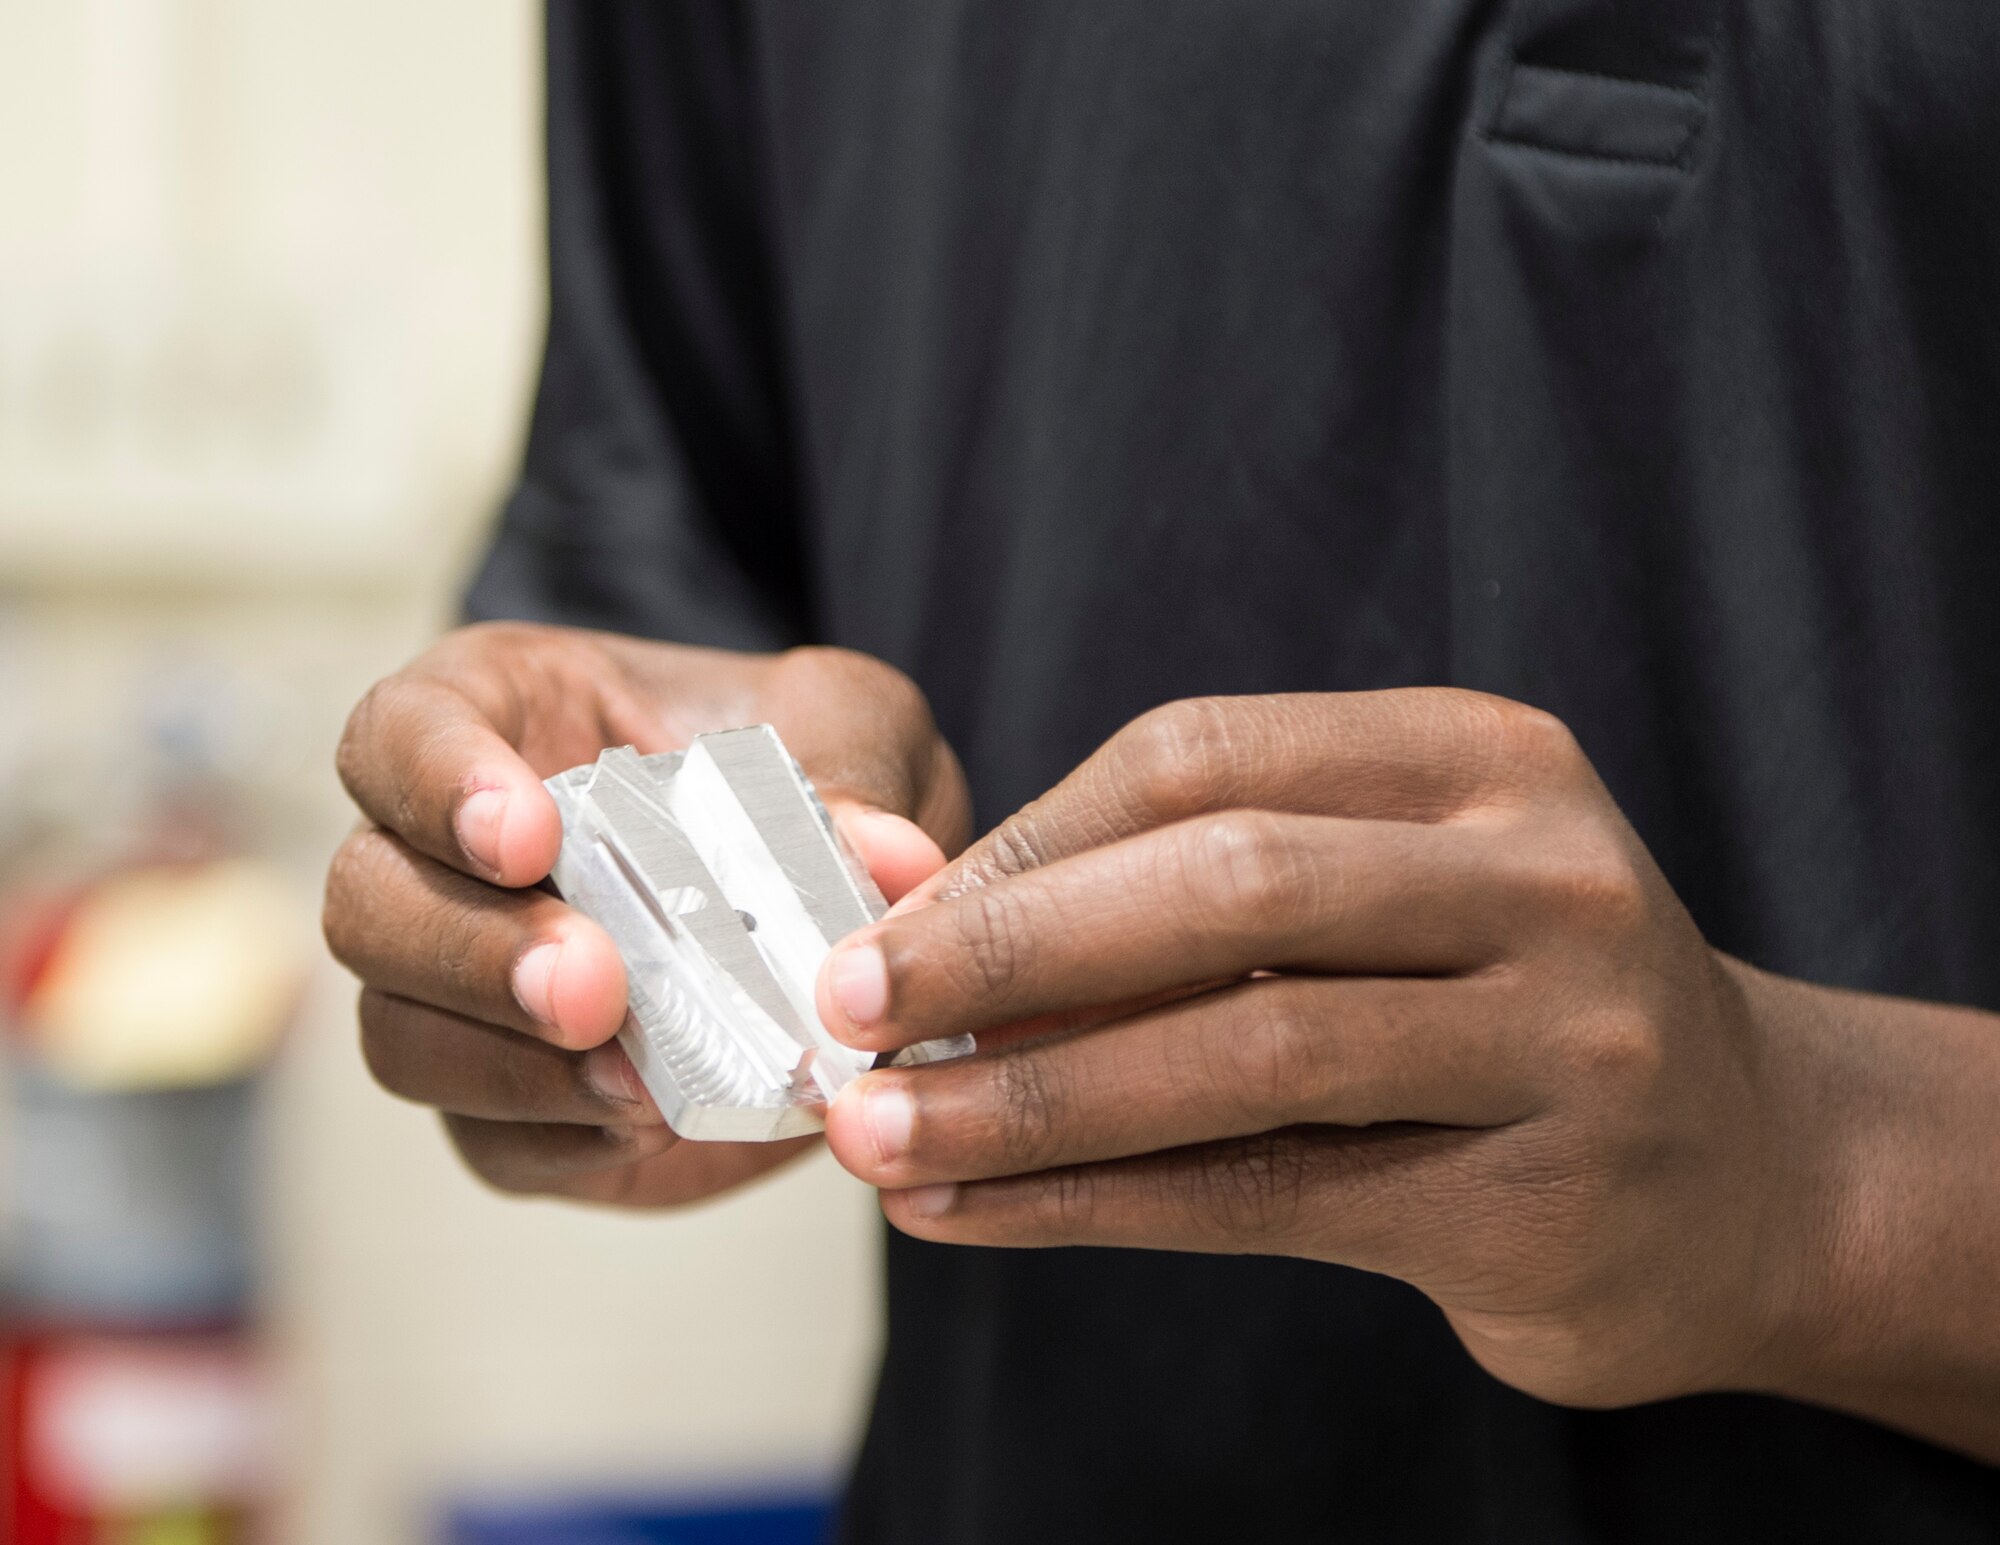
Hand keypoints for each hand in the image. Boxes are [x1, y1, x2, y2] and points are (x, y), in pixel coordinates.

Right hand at [324, 623, 965, 1205]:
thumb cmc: (809, 769)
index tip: (525, 834)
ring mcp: (462, 991)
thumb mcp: (854, 729)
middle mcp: (444, 857)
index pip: (398, 734)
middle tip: (591, 983)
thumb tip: (887, 854)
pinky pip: (491, 1139)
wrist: (834, 907)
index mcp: (498, 721)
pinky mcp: (512, 1106)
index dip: (436, 782)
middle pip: (366, 902)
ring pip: (400, 1035)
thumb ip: (858, 767)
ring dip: (505, 1064)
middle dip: (470, 951)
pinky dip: (563, 1138)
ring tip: (634, 1077)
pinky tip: (650, 1122)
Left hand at [814, 690, 1828, 1410]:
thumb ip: (1193, 887)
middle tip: (842, 1013)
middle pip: (1222, 883)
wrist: (1751, 1172)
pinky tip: (979, 1213)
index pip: (1201, 757)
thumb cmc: (1510, 1002)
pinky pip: (1271, 1196)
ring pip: (1246, 1054)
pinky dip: (1100, 1204)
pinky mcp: (1543, 1199)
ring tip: (879, 1137)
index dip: (1024, 841)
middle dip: (1004, 952)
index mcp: (1479, 754)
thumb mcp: (1390, 889)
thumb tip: (928, 921)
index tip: (883, 917)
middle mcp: (1541, 871)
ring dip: (1031, 1101)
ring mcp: (1566, 1035)